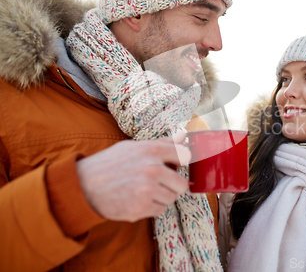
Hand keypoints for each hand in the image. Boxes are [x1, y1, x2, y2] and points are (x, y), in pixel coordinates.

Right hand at [76, 131, 190, 221]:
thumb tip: (183, 134)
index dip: (181, 163)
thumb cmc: (109, 164)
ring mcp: (147, 190)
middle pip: (182, 184)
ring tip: (142, 191)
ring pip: (171, 198)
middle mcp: (152, 169)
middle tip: (157, 183)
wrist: (82, 186)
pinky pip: (159, 210)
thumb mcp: (133, 147)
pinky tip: (135, 199)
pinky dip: (150, 207)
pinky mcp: (140, 208)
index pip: (185, 155)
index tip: (173, 166)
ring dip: (160, 197)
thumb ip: (161, 143)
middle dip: (172, 185)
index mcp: (151, 150)